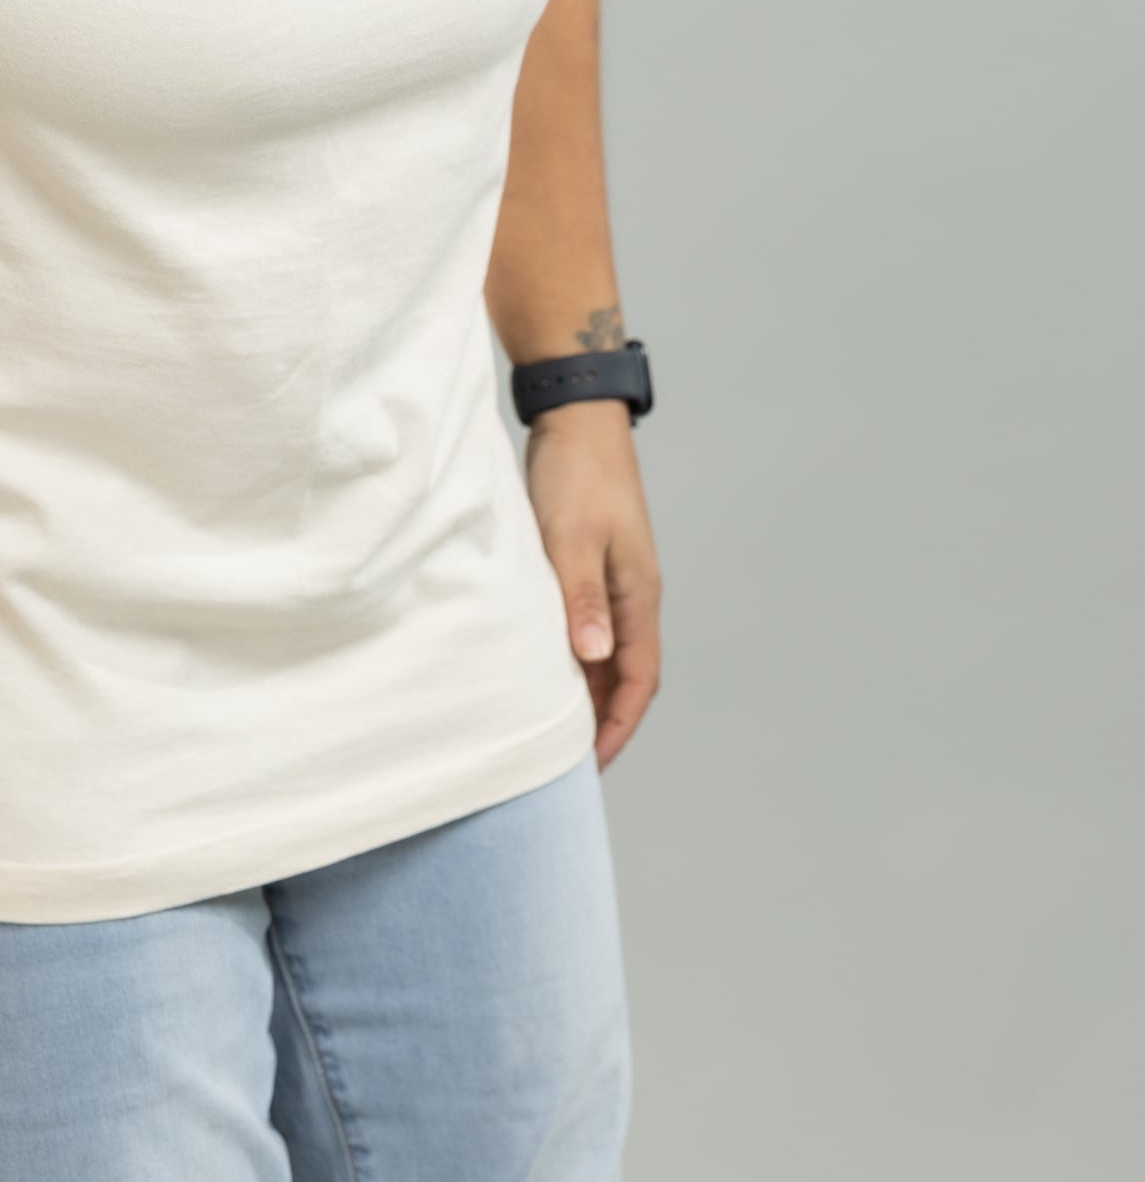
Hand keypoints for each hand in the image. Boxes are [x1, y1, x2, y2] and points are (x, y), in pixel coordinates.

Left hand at [523, 401, 661, 768]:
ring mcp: (613, 579)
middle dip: (602, 719)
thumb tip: (593, 657)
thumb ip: (582, 597)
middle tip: (564, 759)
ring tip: (550, 724)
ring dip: (585, 688)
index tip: (589, 763)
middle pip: (626, 674)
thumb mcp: (572, 536)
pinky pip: (586, 624)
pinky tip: (541, 665)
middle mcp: (632, 594)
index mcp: (639, 594)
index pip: (639, 679)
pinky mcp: (589, 564)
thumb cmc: (576, 473)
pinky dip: (570, 653)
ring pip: (605, 651)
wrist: (576, 418)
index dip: (617, 725)